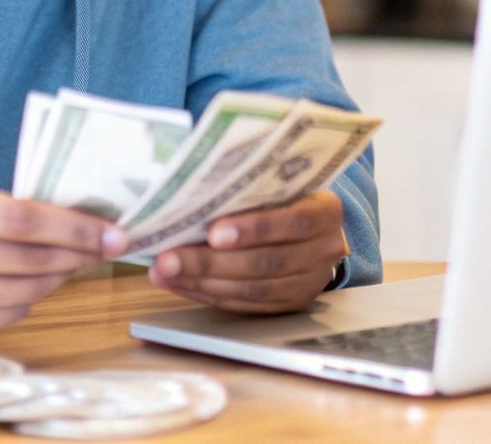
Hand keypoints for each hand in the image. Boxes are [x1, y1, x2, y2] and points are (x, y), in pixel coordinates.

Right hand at [0, 182, 130, 338]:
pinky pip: (8, 315)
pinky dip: (30, 300)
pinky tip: (36, 284)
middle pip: (31, 260)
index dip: (75, 228)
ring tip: (73, 262)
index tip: (113, 233)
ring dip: (60, 278)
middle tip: (106, 248)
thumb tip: (85, 220)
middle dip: (79, 254)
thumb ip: (15, 206)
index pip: (25, 220)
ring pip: (26, 292)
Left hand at [148, 190, 347, 313]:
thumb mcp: (281, 184)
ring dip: (202, 283)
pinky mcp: (290, 305)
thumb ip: (249, 190)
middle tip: (167, 258)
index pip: (293, 222)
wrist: (315, 228)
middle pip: (266, 263)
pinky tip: (181, 284)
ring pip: (253, 290)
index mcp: (326, 212)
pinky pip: (246, 306)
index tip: (212, 232)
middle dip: (210, 262)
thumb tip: (189, 195)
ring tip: (164, 272)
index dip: (254, 229)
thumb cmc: (287, 197)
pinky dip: (209, 296)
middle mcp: (324, 250)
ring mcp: (309, 283)